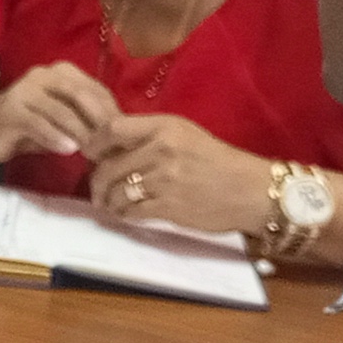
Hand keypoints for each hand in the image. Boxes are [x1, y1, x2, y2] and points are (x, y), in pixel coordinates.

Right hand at [0, 63, 119, 163]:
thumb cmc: (30, 126)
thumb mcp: (62, 120)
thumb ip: (86, 121)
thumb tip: (121, 135)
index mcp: (62, 72)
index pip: (96, 90)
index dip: (112, 114)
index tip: (123, 138)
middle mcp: (44, 75)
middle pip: (81, 95)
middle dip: (99, 122)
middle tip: (110, 146)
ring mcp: (25, 90)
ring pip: (61, 110)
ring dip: (80, 133)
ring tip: (92, 153)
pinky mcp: (11, 109)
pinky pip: (38, 123)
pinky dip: (55, 137)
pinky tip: (67, 151)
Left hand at [83, 113, 264, 232]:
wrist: (252, 191)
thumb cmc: (218, 161)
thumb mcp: (185, 135)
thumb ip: (149, 136)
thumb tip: (109, 146)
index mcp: (164, 128)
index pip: (112, 129)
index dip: (94, 143)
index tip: (90, 154)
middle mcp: (161, 150)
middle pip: (108, 165)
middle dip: (97, 181)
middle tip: (97, 188)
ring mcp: (164, 180)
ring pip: (116, 191)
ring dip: (108, 201)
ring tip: (109, 204)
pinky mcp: (168, 206)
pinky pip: (131, 211)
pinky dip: (124, 214)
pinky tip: (127, 213)